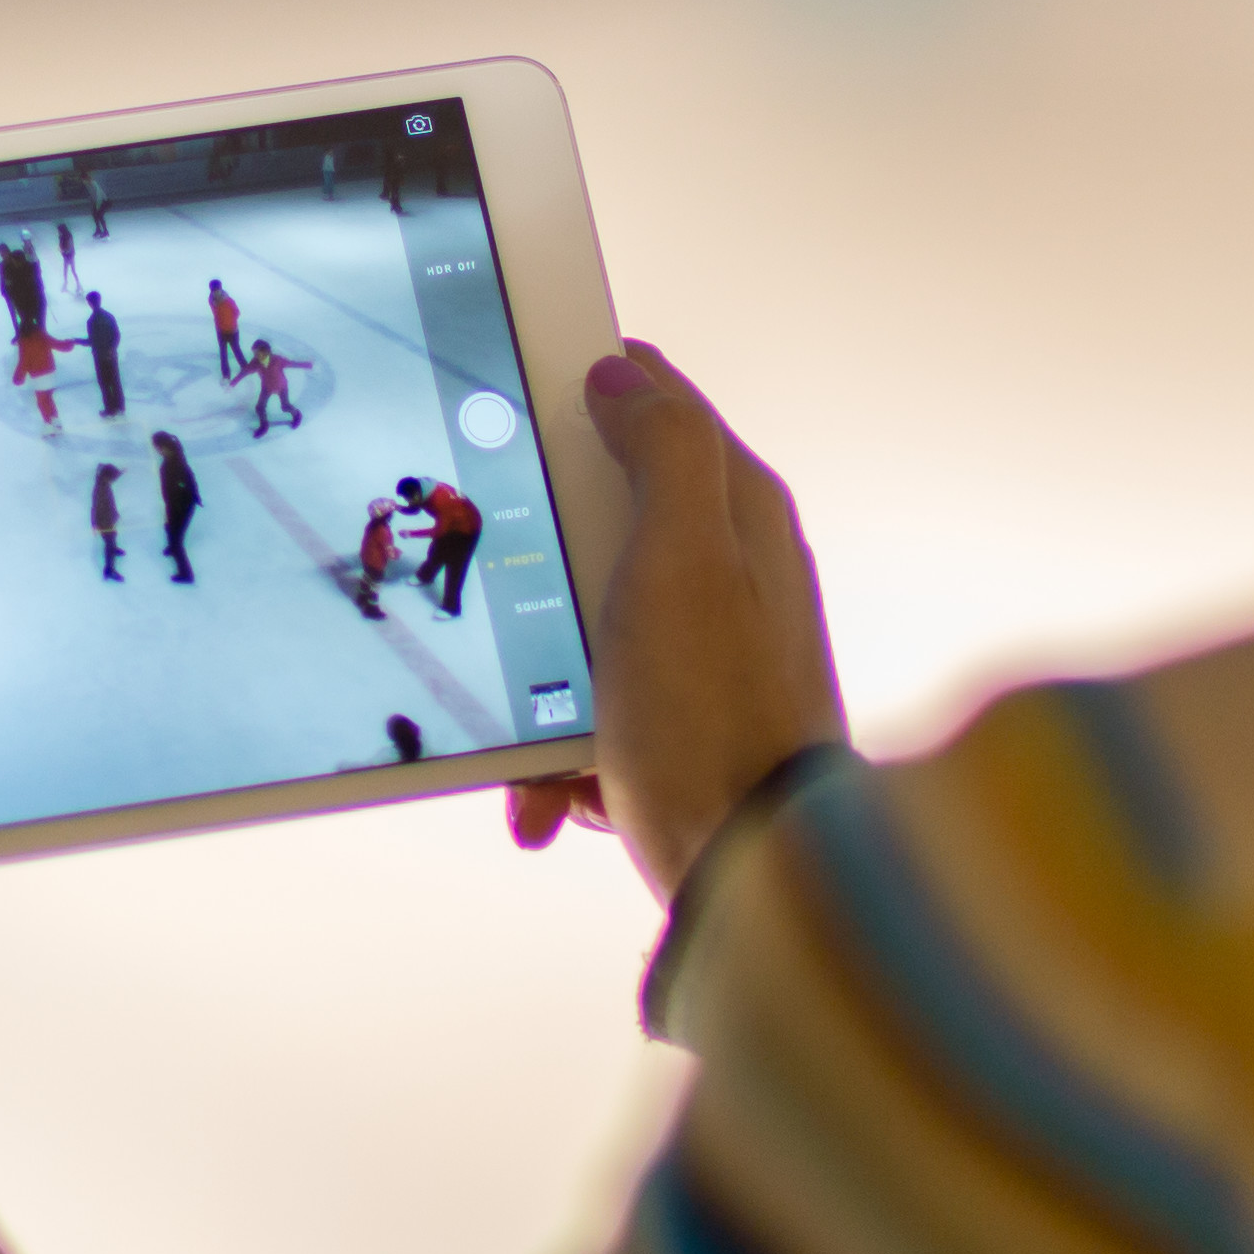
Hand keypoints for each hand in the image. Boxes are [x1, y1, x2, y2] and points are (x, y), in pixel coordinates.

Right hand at [507, 341, 845, 897]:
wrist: (749, 877)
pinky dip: (562, 755)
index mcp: (742, 518)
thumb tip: (627, 375)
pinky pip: (594, 716)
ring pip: (588, 629)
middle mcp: (737, 578)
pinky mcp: (684, 729)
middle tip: (504, 589)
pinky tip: (554, 796)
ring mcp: (710, 657)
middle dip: (543, 564)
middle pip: (612, 524)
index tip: (529, 387)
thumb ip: (662, 452)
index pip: (668, 412)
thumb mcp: (679, 561)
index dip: (600, 391)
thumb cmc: (712, 723)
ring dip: (540, 680)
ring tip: (532, 726)